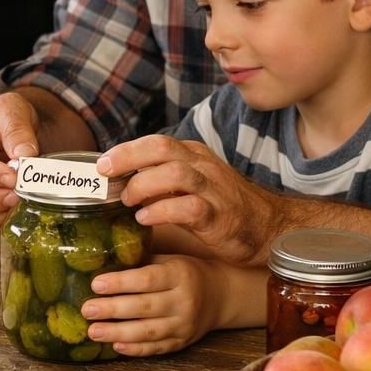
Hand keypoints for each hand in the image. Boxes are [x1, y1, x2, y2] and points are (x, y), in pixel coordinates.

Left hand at [80, 254, 222, 356]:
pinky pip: (157, 348)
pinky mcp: (182, 342)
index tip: (95, 284)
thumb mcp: (168, 259)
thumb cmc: (184, 273)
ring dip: (119, 333)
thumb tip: (99, 260)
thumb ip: (140, 262)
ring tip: (93, 332)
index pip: (146, 279)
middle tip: (87, 310)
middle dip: (112, 310)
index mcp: (179, 275)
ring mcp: (184, 325)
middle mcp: (184, 301)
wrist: (220, 296)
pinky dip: (135, 349)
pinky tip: (115, 346)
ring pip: (149, 332)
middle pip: (144, 307)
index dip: (120, 283)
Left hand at [99, 134, 281, 267]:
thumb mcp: (191, 185)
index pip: (154, 142)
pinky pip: (188, 207)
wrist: (269, 229)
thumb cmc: (223, 208)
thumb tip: (119, 182)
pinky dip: (162, 211)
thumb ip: (160, 180)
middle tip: (105, 174)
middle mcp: (203, 166)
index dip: (125, 151)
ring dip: (143, 185)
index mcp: (194, 155)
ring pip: (174, 173)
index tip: (101, 164)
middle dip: (127, 157)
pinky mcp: (219, 216)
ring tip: (127, 201)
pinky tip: (145, 219)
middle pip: (161, 148)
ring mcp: (213, 189)